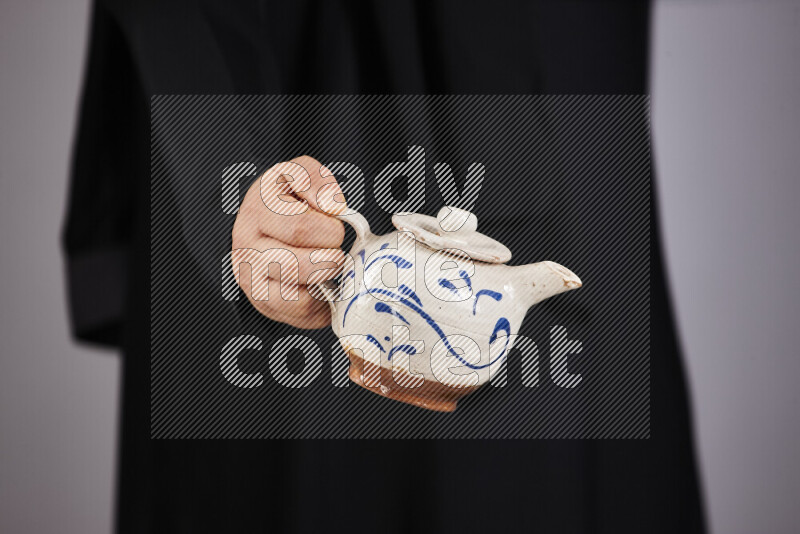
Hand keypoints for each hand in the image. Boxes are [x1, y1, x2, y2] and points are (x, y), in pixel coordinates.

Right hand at [231, 155, 346, 328]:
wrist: (259, 226)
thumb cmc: (285, 200)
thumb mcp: (297, 175)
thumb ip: (316, 179)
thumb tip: (332, 205)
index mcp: (257, 212)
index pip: (300, 228)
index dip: (329, 230)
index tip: (335, 227)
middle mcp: (247, 250)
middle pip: (294, 267)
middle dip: (329, 260)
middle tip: (336, 252)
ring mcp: (252, 281)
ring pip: (294, 298)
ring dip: (323, 283)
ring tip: (328, 267)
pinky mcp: (264, 305)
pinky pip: (300, 314)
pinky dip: (320, 303)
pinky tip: (321, 285)